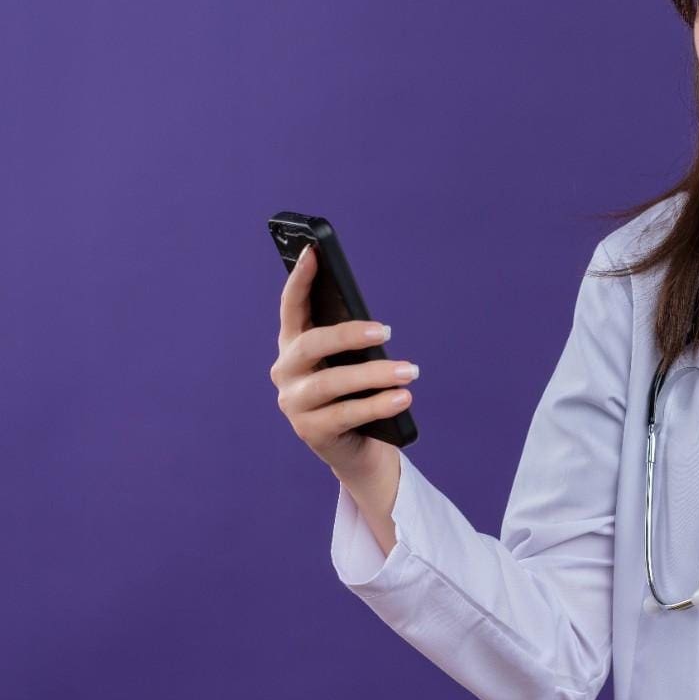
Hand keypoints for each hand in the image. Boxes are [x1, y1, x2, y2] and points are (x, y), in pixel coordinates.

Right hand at [268, 244, 418, 482]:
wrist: (357, 448)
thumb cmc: (357, 392)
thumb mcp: (354, 361)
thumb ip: (353, 340)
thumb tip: (376, 327)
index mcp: (294, 345)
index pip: (292, 306)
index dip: (300, 278)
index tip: (314, 251)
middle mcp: (286, 371)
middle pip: (312, 344)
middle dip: (349, 334)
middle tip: (388, 331)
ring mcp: (293, 403)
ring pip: (331, 382)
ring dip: (375, 374)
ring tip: (411, 371)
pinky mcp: (310, 431)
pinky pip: (346, 414)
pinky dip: (377, 404)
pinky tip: (403, 398)